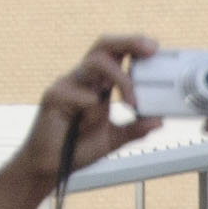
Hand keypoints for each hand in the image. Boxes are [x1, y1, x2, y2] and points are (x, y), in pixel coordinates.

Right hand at [14, 38, 168, 193]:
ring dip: (120, 80)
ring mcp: (68, 85)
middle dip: (128, 41)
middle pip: (104, 46)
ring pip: (95, 63)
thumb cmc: (77, 147)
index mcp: (98, 84)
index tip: (155, 48)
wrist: (49, 166)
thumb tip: (157, 121)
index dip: (134, 46)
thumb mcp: (114, 139)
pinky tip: (85, 126)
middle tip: (150, 48)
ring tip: (132, 103)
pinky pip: (81, 95)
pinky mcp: (54, 96)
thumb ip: (135, 129)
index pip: (115, 55)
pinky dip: (92, 111)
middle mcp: (83, 79)